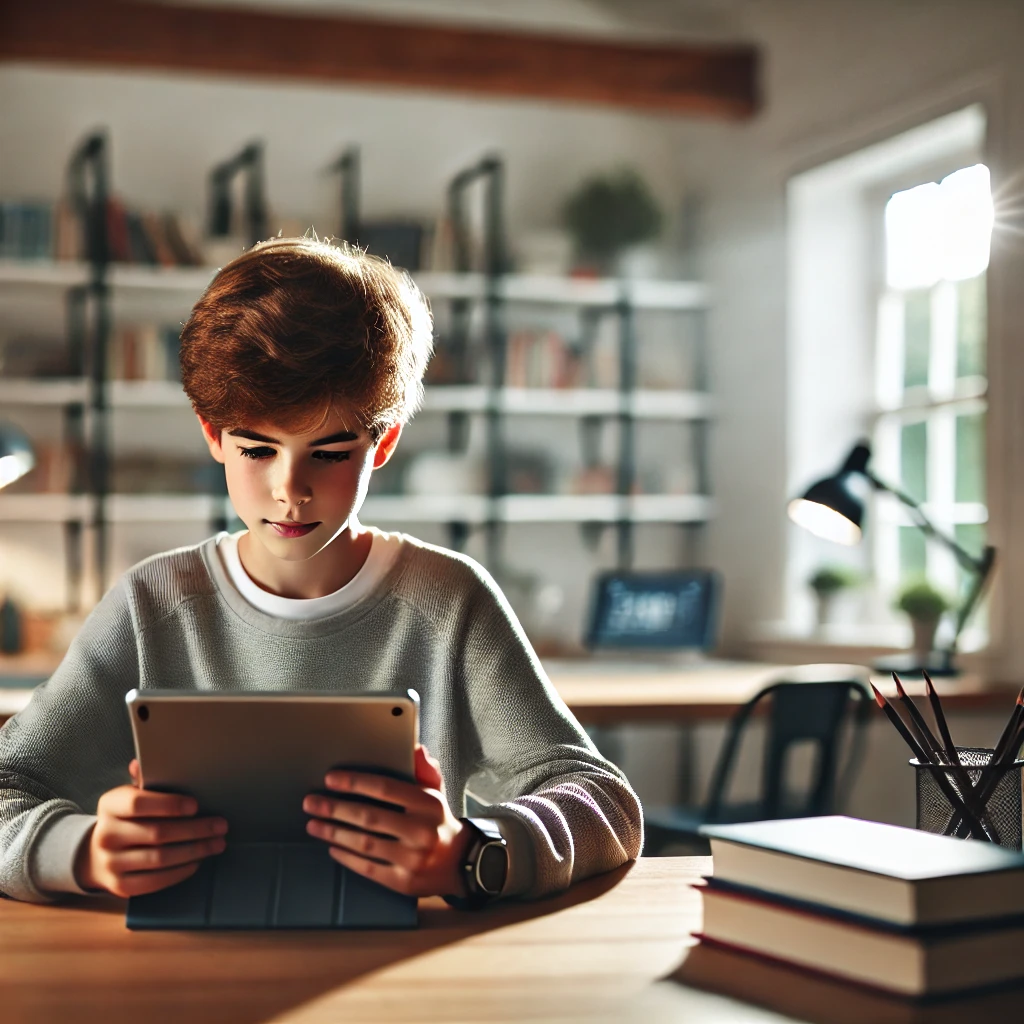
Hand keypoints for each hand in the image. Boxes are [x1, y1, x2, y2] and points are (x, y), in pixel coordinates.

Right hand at [74, 759, 228, 897]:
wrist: (95, 854)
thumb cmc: (126, 818)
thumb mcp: (130, 795)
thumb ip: (144, 780)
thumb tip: (142, 762)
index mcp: (110, 805)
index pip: (138, 803)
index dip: (169, 804)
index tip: (196, 805)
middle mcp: (106, 835)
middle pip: (157, 833)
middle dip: (195, 829)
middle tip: (221, 826)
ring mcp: (111, 863)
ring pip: (159, 859)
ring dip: (194, 851)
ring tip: (217, 844)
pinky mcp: (120, 886)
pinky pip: (154, 882)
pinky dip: (180, 872)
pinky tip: (197, 861)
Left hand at [303, 745, 471, 897]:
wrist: (463, 861)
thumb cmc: (439, 821)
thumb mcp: (436, 791)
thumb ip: (423, 768)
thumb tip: (415, 747)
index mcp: (427, 804)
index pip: (385, 788)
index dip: (354, 782)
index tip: (330, 779)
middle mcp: (420, 830)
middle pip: (368, 817)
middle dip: (334, 808)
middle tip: (311, 802)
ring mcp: (412, 859)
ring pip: (364, 843)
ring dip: (334, 833)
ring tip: (314, 825)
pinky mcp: (404, 882)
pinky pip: (368, 868)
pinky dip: (347, 857)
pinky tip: (333, 847)